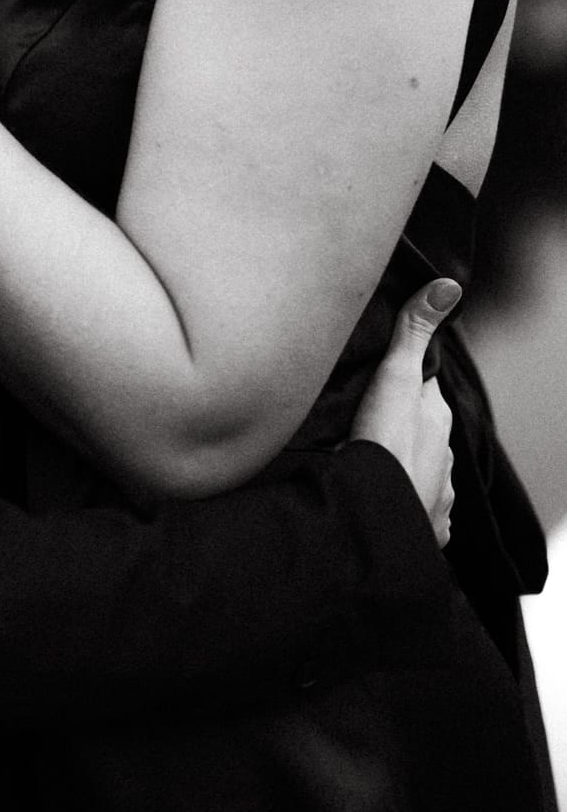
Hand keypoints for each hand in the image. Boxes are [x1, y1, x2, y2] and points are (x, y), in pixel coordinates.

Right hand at [349, 278, 460, 545]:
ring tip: (364, 456)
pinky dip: (403, 501)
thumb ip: (413, 332)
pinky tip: (380, 496)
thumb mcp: (396, 376)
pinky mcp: (423, 525)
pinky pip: (416, 508)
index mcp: (436, 417)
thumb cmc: (385, 443)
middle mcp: (444, 456)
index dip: (401, 379)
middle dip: (397, 423)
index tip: (376, 374)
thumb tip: (448, 285)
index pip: (422, 388)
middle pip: (420, 430)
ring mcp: (436, 494)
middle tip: (362, 416)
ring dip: (399, 463)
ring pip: (420, 470)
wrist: (376, 513)